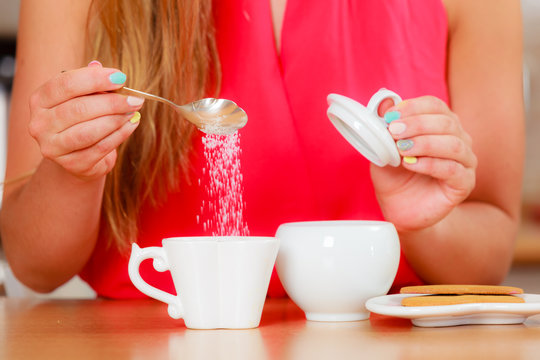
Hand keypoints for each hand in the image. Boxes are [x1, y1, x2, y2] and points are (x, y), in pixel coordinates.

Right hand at [28, 61, 143, 180]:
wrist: (78, 158)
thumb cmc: (81, 122)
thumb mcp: (82, 99)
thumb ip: (90, 84)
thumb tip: (99, 66)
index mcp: (40, 100)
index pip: (65, 84)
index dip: (95, 79)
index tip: (120, 77)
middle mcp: (40, 124)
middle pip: (79, 108)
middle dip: (112, 102)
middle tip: (135, 98)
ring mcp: (53, 147)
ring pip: (89, 131)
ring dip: (116, 119)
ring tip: (133, 111)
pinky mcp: (72, 164)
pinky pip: (101, 148)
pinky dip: (120, 135)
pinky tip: (131, 124)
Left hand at [371, 96, 476, 231]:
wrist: (399, 209)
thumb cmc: (395, 177)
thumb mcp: (384, 149)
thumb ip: (386, 127)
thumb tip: (386, 102)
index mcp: (441, 125)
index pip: (435, 106)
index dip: (413, 107)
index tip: (391, 116)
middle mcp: (459, 139)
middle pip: (446, 122)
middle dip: (417, 124)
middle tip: (393, 131)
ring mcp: (465, 162)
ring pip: (453, 144)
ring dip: (424, 143)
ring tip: (401, 149)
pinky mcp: (465, 183)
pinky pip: (453, 169)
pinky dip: (430, 164)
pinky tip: (410, 165)